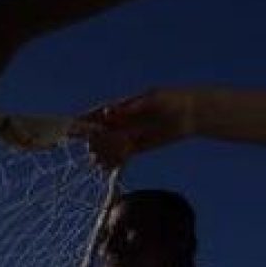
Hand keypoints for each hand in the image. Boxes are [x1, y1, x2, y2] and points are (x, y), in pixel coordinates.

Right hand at [80, 88, 199, 167]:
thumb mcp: (152, 99)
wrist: (192, 113)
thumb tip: (109, 111)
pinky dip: (114, 161)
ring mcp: (129, 134)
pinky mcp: (138, 146)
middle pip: (99, 133)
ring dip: (102, 154)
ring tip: (99, 162)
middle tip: (94, 150)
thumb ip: (130, 106)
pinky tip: (109, 167)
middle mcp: (122, 121)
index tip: (72, 129)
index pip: (97, 114)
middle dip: (94, 142)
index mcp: (122, 106)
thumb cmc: (173, 99)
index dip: (83, 122)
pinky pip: (121, 155)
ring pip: (108, 146)